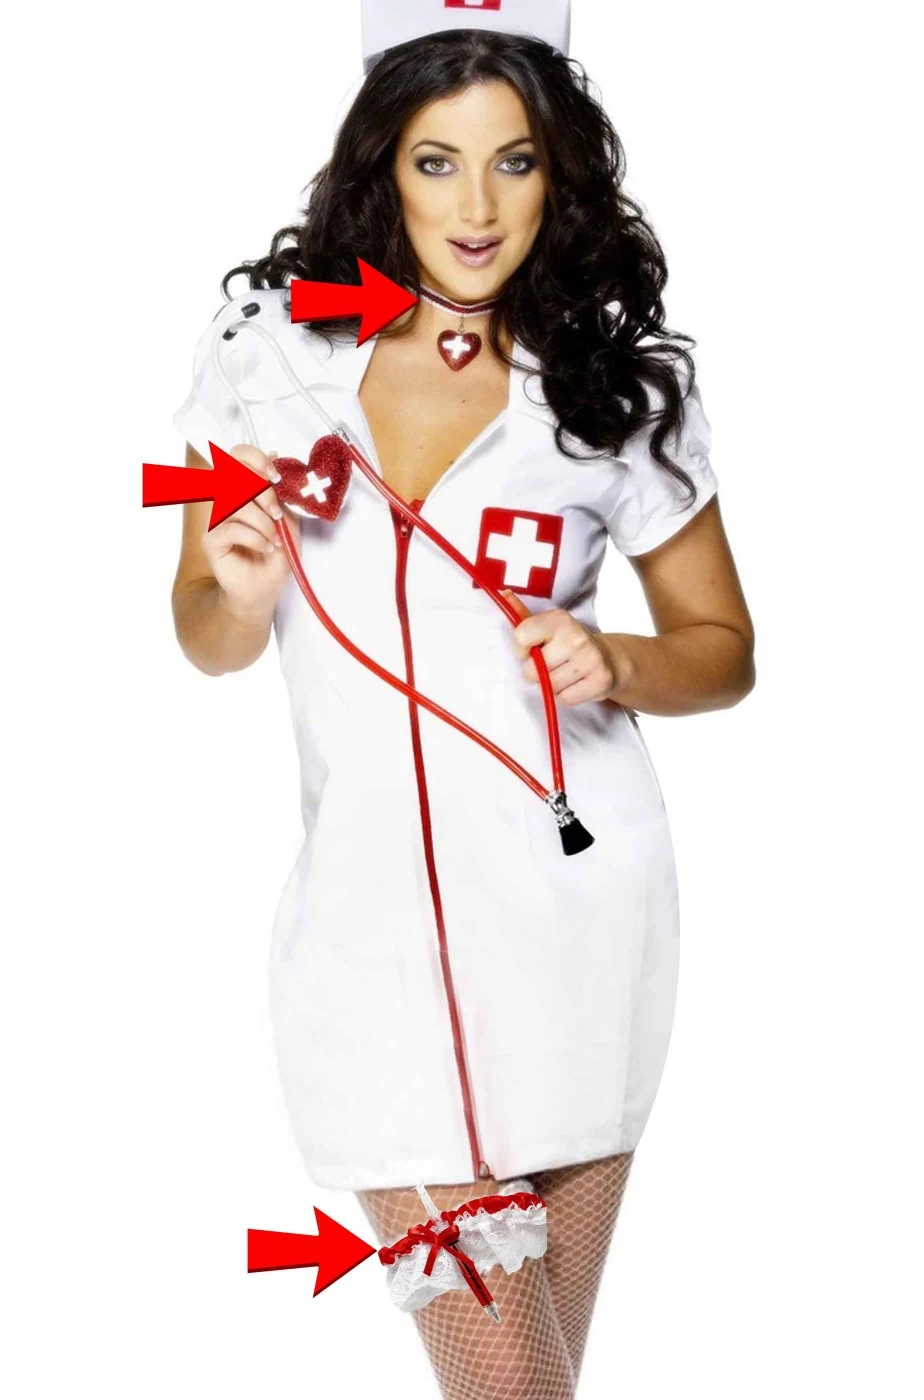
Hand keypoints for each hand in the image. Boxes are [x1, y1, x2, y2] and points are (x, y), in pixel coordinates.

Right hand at [201, 444, 292, 623]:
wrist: (266, 588)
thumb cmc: (276, 553)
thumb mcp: (287, 518)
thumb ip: (279, 491)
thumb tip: (274, 455)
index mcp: (243, 489)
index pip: (237, 457)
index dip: (254, 459)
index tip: (275, 476)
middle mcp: (226, 500)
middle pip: (234, 475)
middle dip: (263, 493)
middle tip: (277, 515)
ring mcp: (215, 519)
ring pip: (236, 503)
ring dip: (263, 522)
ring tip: (275, 539)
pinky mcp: (211, 540)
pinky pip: (231, 528)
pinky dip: (255, 538)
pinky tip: (266, 548)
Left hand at [501, 589, 619, 705]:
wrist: (610, 660)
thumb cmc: (570, 643)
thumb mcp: (548, 626)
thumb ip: (523, 615)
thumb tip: (503, 595)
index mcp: (559, 620)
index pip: (521, 637)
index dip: (520, 649)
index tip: (530, 649)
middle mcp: (576, 637)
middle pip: (532, 670)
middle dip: (536, 672)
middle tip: (550, 665)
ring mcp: (590, 659)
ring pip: (549, 687)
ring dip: (551, 685)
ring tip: (563, 674)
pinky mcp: (600, 681)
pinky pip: (565, 699)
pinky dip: (565, 696)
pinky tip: (574, 684)